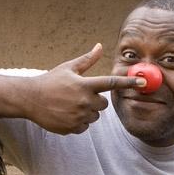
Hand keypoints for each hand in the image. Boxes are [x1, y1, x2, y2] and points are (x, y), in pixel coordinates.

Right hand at [26, 43, 144, 133]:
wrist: (29, 99)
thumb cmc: (50, 81)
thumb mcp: (68, 68)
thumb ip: (87, 60)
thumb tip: (99, 46)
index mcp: (85, 84)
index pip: (112, 83)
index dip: (129, 82)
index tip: (144, 83)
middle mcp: (84, 101)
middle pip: (104, 104)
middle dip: (96, 100)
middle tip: (80, 96)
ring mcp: (79, 116)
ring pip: (94, 116)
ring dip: (87, 111)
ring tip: (69, 104)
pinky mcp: (73, 127)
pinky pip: (84, 126)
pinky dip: (78, 122)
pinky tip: (66, 114)